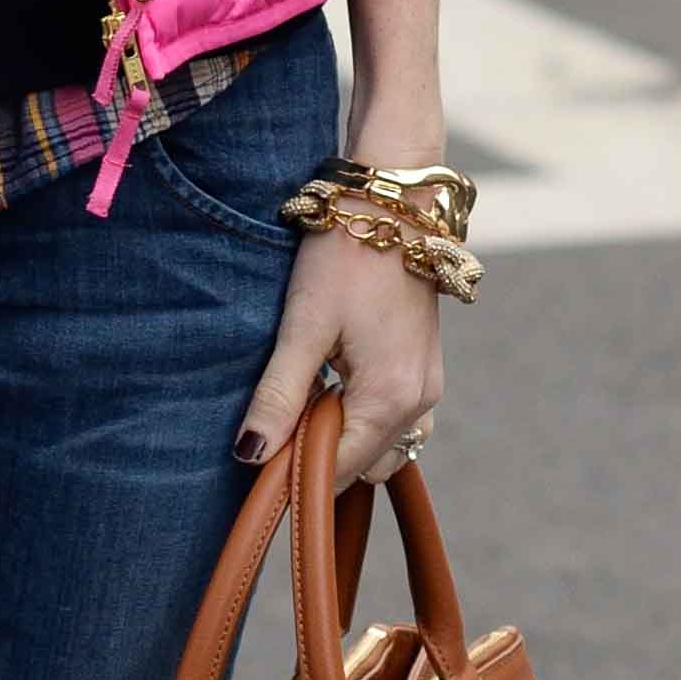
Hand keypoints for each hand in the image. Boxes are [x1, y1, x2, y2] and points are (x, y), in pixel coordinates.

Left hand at [237, 219, 448, 498]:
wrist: (392, 205)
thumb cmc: (346, 259)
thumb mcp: (303, 327)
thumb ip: (279, 395)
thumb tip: (251, 455)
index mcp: (390, 398)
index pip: (339, 470)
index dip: (296, 474)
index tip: (258, 460)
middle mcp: (420, 402)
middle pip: (364, 467)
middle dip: (321, 458)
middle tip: (281, 417)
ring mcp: (428, 388)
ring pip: (384, 449)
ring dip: (345, 441)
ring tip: (307, 400)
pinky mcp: (426, 371)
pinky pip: (398, 423)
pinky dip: (364, 421)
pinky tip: (334, 388)